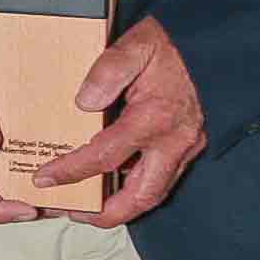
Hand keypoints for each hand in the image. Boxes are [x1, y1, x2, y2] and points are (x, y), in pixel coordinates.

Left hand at [34, 15, 207, 223]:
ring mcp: (186, 147)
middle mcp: (174, 142)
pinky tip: (114, 182)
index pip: (104, 157)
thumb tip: (84, 103)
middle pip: (141, 196)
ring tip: (90, 206)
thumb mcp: (136, 45)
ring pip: (155, 192)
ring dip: (123, 206)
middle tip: (74, 213)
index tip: (43, 179)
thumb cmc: (172, 45)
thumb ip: (108, 70)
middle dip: (106, 214)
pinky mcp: (190, 146)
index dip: (71, 172)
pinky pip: (164, 178)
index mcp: (154, 119)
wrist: (215, 45)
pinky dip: (137, 187)